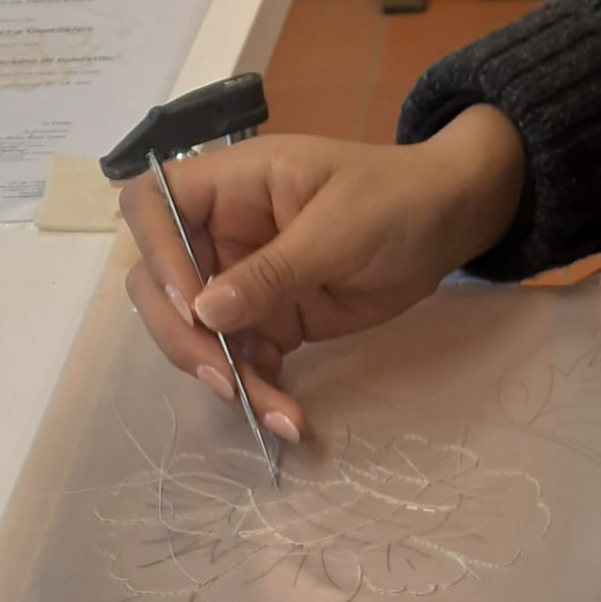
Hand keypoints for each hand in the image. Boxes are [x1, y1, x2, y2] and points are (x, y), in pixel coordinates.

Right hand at [120, 105, 524, 440]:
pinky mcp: (271, 321)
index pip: (153, 206)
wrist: (447, 224)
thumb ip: (273, 271)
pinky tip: (287, 416)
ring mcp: (243, 281)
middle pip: (161, 284)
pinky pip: (245, 360)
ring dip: (227, 377)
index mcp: (231, 185)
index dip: (156, 255)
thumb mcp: (339, 228)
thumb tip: (206, 312)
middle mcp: (223, 233)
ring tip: (274, 413)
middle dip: (183, 337)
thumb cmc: (397, 200)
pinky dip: (259, 390)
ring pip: (200, 335)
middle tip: (223, 379)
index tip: (190, 305)